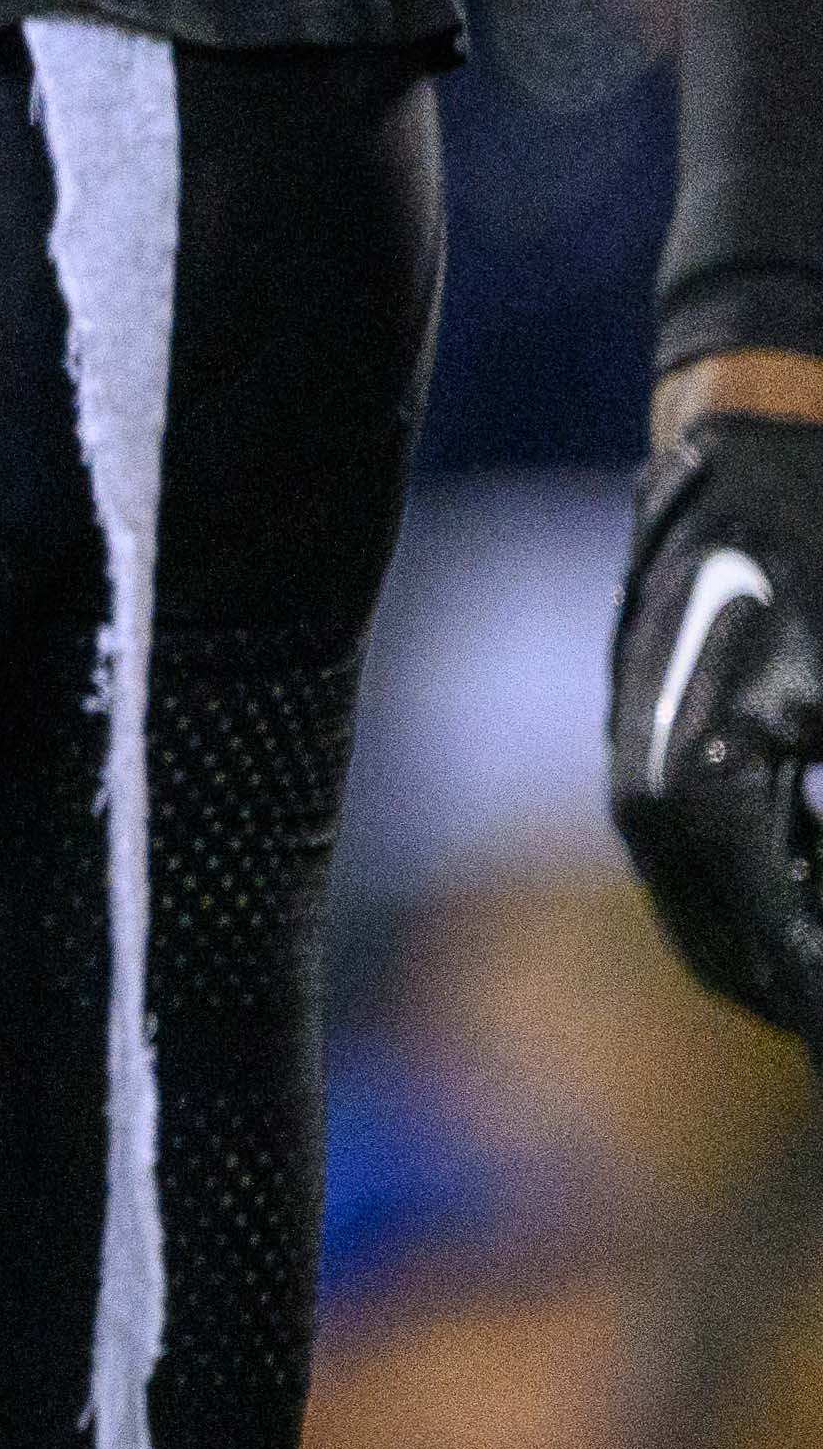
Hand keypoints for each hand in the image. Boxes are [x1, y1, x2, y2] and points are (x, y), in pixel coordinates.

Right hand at [620, 408, 822, 1036]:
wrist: (764, 444)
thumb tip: (819, 928)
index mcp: (695, 798)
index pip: (782, 966)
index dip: (817, 1003)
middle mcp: (649, 800)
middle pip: (738, 964)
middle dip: (801, 988)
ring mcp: (643, 772)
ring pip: (720, 918)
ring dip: (792, 940)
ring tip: (822, 928)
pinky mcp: (661, 745)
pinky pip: (716, 862)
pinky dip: (782, 890)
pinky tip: (818, 870)